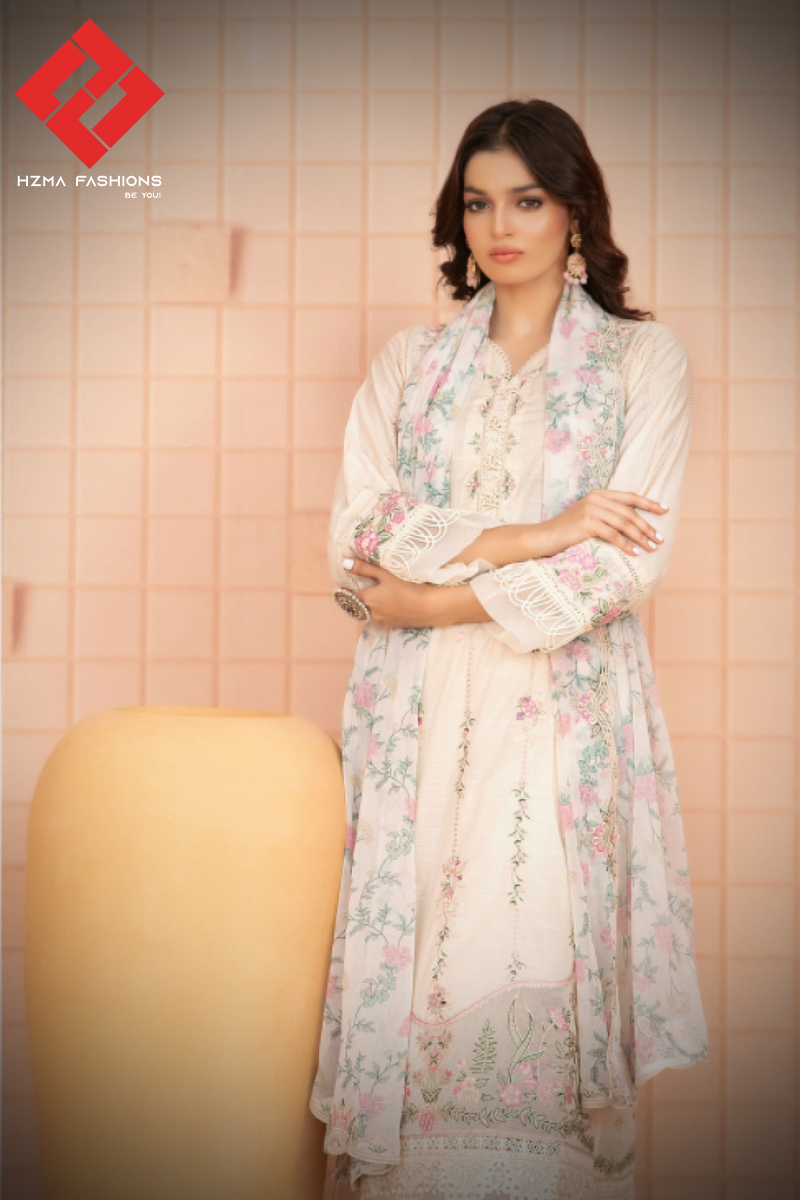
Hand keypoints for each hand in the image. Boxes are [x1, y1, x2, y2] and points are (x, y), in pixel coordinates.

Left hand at [342, 558, 437, 627]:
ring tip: (380, 596)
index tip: (345, 585)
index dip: (346, 591)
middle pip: (359, 606)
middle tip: (364, 589)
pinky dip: (383, 611)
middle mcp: (371, 613)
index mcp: (367, 599)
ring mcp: (382, 621)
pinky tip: (392, 605)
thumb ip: (365, 569)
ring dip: (372, 606)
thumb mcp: (385, 575)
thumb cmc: (407, 587)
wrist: (429, 607)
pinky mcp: (393, 625)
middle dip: (359, 599)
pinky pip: (382, 618)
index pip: (349, 596)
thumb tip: (345, 563)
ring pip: (371, 613)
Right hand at [541, 489, 668, 558]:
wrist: (545, 537)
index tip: (664, 510)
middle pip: (629, 512)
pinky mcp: (587, 523)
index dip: (649, 504)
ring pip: (624, 523)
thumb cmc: (569, 531)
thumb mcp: (590, 517)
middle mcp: (596, 499)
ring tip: (651, 548)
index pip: (630, 497)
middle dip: (647, 527)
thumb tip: (633, 524)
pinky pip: (613, 535)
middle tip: (659, 539)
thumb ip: (608, 514)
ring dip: (640, 537)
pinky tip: (633, 553)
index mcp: (600, 494)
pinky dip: (625, 545)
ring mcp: (591, 510)